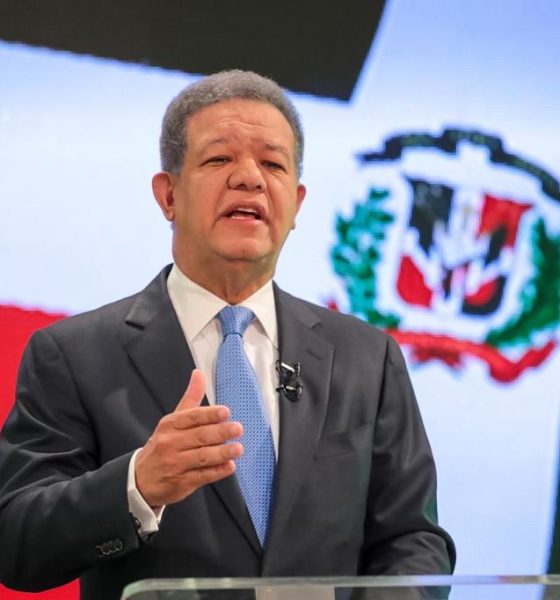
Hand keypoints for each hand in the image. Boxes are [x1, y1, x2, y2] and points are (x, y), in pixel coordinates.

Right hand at [135, 369, 242, 507]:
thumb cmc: (163, 444)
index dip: (209, 414)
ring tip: (237, 449)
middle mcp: (171, 443)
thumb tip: (199, 374)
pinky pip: (201, 476)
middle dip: (220, 432)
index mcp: (170, 425)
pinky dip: (216, 472)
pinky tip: (229, 467)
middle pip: (199, 436)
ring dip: (221, 453)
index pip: (192, 417)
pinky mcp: (182, 482)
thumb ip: (190, 398)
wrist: (139, 478)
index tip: (225, 412)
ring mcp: (176, 464)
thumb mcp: (172, 420)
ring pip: (201, 457)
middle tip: (238, 429)